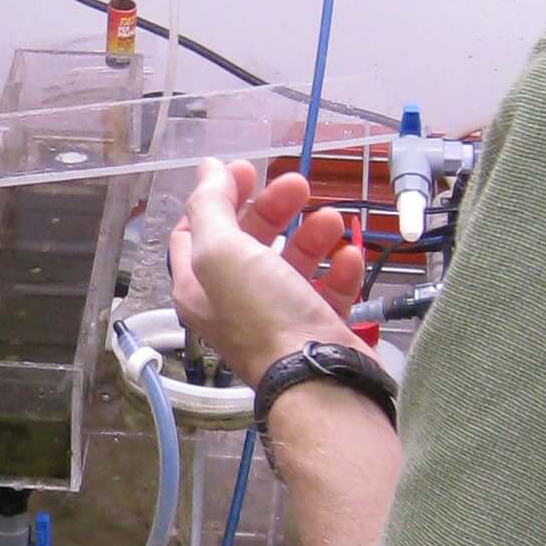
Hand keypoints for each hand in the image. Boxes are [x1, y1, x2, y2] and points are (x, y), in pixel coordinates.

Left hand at [169, 159, 366, 391]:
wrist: (318, 376)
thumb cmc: (263, 315)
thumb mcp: (221, 251)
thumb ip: (209, 206)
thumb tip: (205, 169)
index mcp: (199, 286)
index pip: (197, 230)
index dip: (218, 196)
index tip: (247, 171)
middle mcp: (233, 302)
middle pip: (250, 241)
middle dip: (273, 208)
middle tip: (299, 185)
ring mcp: (277, 315)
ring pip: (293, 262)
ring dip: (312, 234)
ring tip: (332, 221)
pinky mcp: (315, 327)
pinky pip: (327, 289)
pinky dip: (339, 270)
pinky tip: (348, 258)